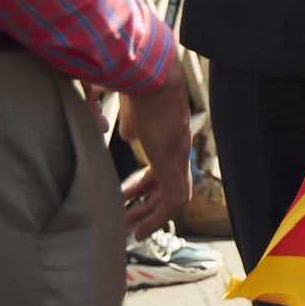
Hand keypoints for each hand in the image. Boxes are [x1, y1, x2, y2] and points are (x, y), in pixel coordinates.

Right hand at [117, 58, 191, 236]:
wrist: (149, 73)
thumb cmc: (137, 88)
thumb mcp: (132, 115)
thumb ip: (132, 129)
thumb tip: (126, 136)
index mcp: (170, 137)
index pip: (161, 168)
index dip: (144, 186)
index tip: (126, 196)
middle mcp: (178, 148)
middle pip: (169, 186)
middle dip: (148, 207)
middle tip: (128, 221)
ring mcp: (177, 155)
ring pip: (174, 197)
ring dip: (152, 216)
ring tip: (132, 232)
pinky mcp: (171, 162)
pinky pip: (174, 199)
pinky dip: (159, 218)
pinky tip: (142, 230)